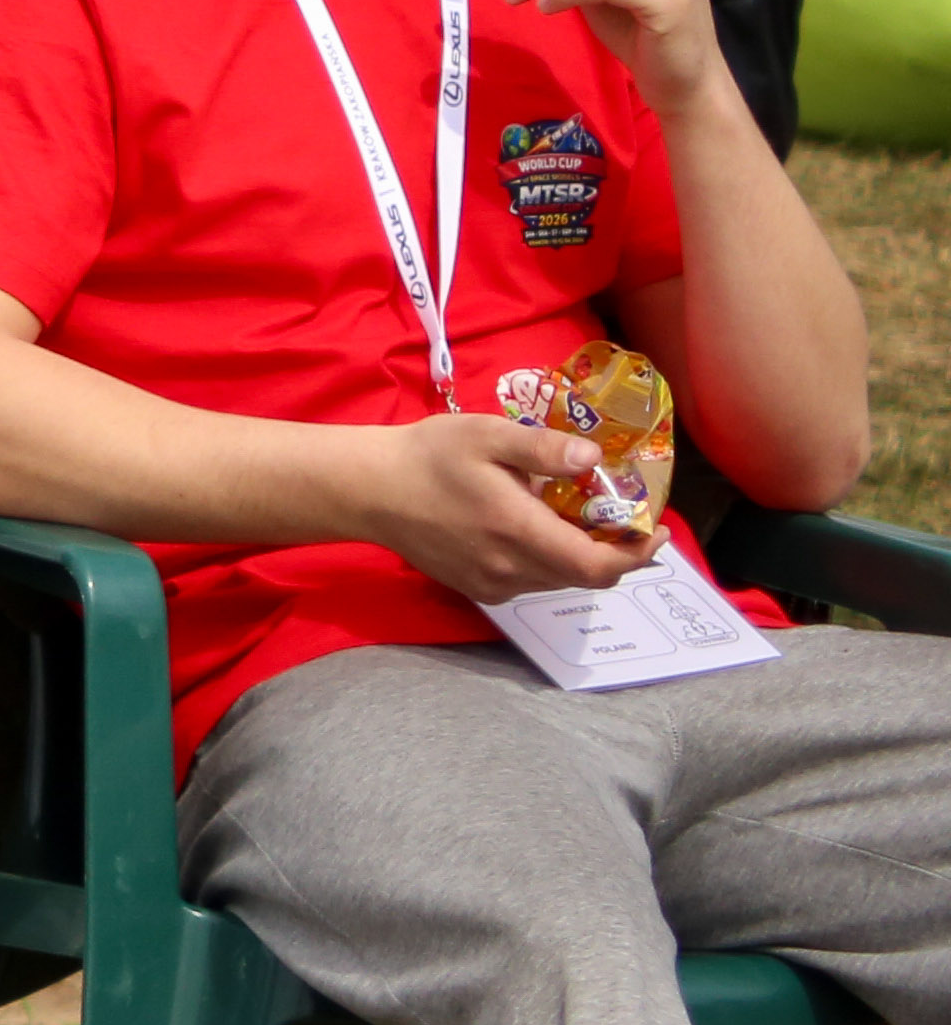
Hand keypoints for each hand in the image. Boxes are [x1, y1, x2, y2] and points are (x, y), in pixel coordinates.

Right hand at [347, 411, 662, 605]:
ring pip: (559, 580)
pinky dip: (550, 562)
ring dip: (582, 556)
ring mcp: (493, 584)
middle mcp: (511, 569)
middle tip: (625, 518)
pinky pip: (532, 582)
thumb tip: (596, 460)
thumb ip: (543, 449)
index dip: (637, 554)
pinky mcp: (478, 588)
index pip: (598, 566)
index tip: (656, 529)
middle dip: (616, 552)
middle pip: (585, 576)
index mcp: (519, 531)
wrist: (368, 489)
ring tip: (582, 521)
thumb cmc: (428, 456)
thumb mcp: (486, 435)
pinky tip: (536, 532)